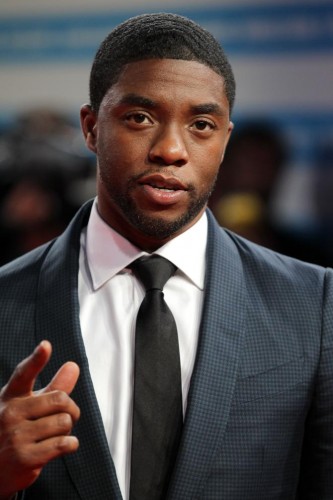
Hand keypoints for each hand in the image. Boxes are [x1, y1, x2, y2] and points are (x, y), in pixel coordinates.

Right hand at [0, 341, 79, 498]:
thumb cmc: (17, 432)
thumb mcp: (30, 406)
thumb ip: (54, 387)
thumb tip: (73, 366)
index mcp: (11, 396)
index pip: (24, 374)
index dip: (37, 359)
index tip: (45, 346)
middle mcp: (10, 413)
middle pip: (60, 399)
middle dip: (71, 410)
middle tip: (66, 417)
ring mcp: (16, 435)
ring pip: (64, 422)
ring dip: (67, 430)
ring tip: (54, 436)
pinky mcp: (25, 457)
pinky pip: (63, 443)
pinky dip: (70, 444)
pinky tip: (63, 446)